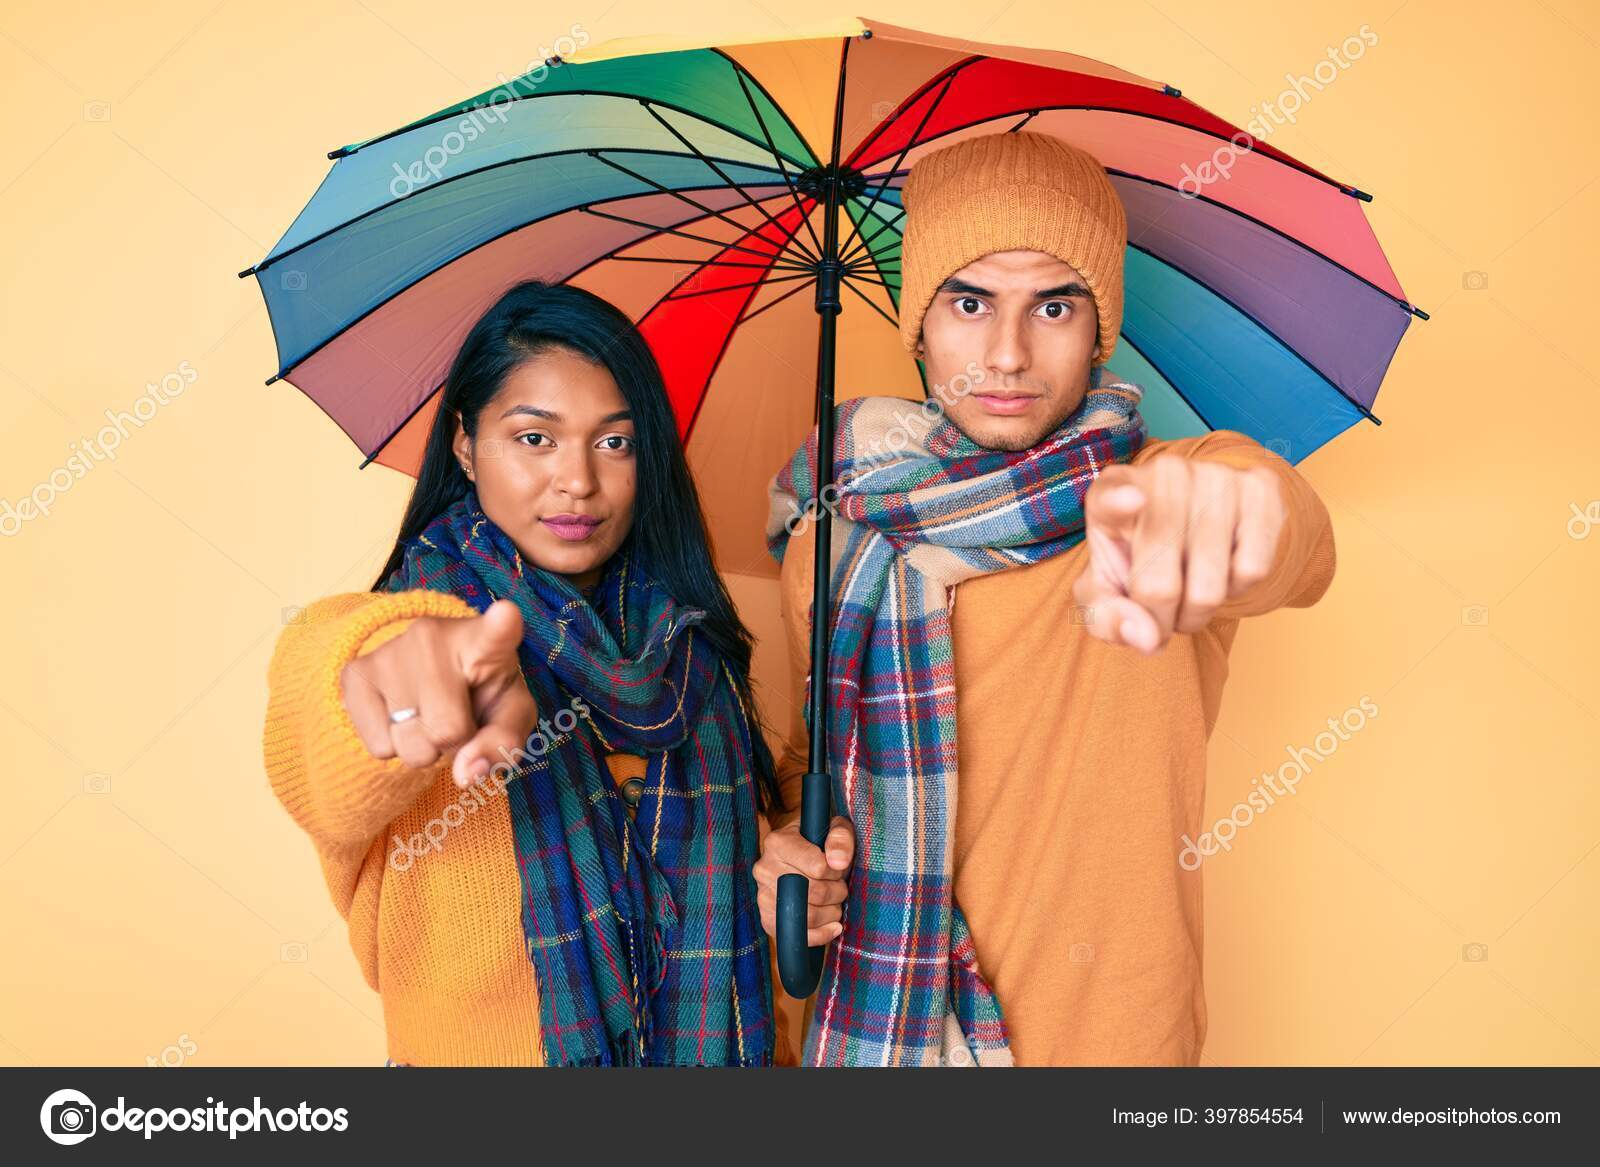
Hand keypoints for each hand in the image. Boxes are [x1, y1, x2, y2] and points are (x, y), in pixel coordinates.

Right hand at [338, 599, 539, 786]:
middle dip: (453, 741)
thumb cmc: (482, 694)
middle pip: (447, 730)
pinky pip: (378, 747)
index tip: (506, 614)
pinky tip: (401, 714)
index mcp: (485, 642)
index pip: (496, 634)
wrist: (429, 673)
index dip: (501, 627)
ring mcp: (390, 651)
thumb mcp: (509, 716)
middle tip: (456, 716)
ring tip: (428, 713)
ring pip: (409, 745)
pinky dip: (393, 746)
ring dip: (422, 746)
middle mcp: (434, 636)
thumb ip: (503, 744)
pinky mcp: (355, 673)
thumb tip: (465, 774)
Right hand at [754, 815, 854, 946]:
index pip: (818, 867)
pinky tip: (832, 926)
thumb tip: (839, 862)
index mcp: (778, 842)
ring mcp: (763, 895)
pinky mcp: (767, 918)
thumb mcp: (832, 828)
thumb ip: (840, 838)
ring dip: (831, 913)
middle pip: (814, 893)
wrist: (794, 853)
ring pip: (807, 916)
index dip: (837, 871)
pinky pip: (796, 935)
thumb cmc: (817, 840)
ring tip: (835, 903)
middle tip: (840, 886)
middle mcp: (764, 868)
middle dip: (837, 892)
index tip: (838, 867)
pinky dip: (821, 935)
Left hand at [1073, 456, 1284, 652]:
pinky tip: (1223, 568)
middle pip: (1160, 585)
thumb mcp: (1106, 590)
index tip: (1131, 501)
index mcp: (1109, 493)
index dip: (1119, 502)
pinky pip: (1252, 571)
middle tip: (1161, 613)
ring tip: (1189, 592)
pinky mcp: (1260, 488)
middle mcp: (1163, 475)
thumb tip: (1147, 638)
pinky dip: (1237, 590)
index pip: (1110, 498)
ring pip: (1209, 588)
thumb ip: (1106, 617)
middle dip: (1161, 621)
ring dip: (1197, 614)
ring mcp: (1214, 476)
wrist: (1195, 526)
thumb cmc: (1139, 560)